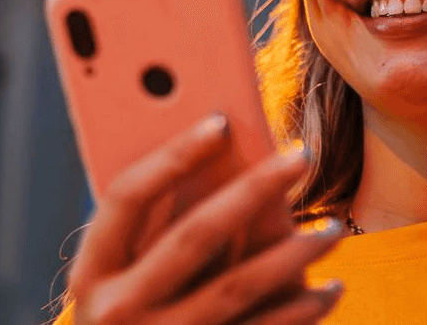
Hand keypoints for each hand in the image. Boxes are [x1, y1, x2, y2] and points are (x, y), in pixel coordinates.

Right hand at [67, 114, 343, 324]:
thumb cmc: (133, 311)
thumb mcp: (122, 273)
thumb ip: (158, 223)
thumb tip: (227, 149)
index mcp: (93, 270)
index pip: (127, 196)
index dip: (173, 155)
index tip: (221, 121)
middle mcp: (117, 309)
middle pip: (195, 235)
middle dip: (255, 189)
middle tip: (303, 155)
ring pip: (237, 287)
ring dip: (294, 255)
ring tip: (334, 228)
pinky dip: (301, 311)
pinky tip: (331, 288)